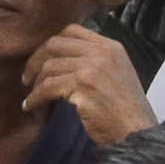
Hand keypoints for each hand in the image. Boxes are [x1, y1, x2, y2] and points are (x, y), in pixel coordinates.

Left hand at [18, 25, 154, 143]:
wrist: (136, 132)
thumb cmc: (125, 111)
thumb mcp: (117, 74)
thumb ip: (96, 61)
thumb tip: (63, 59)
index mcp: (111, 47)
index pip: (72, 31)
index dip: (51, 44)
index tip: (42, 59)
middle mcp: (102, 52)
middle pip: (55, 44)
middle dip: (36, 60)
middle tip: (28, 77)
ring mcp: (92, 67)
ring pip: (49, 66)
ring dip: (34, 83)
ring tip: (31, 96)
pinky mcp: (83, 86)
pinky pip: (48, 87)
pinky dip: (35, 97)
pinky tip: (31, 105)